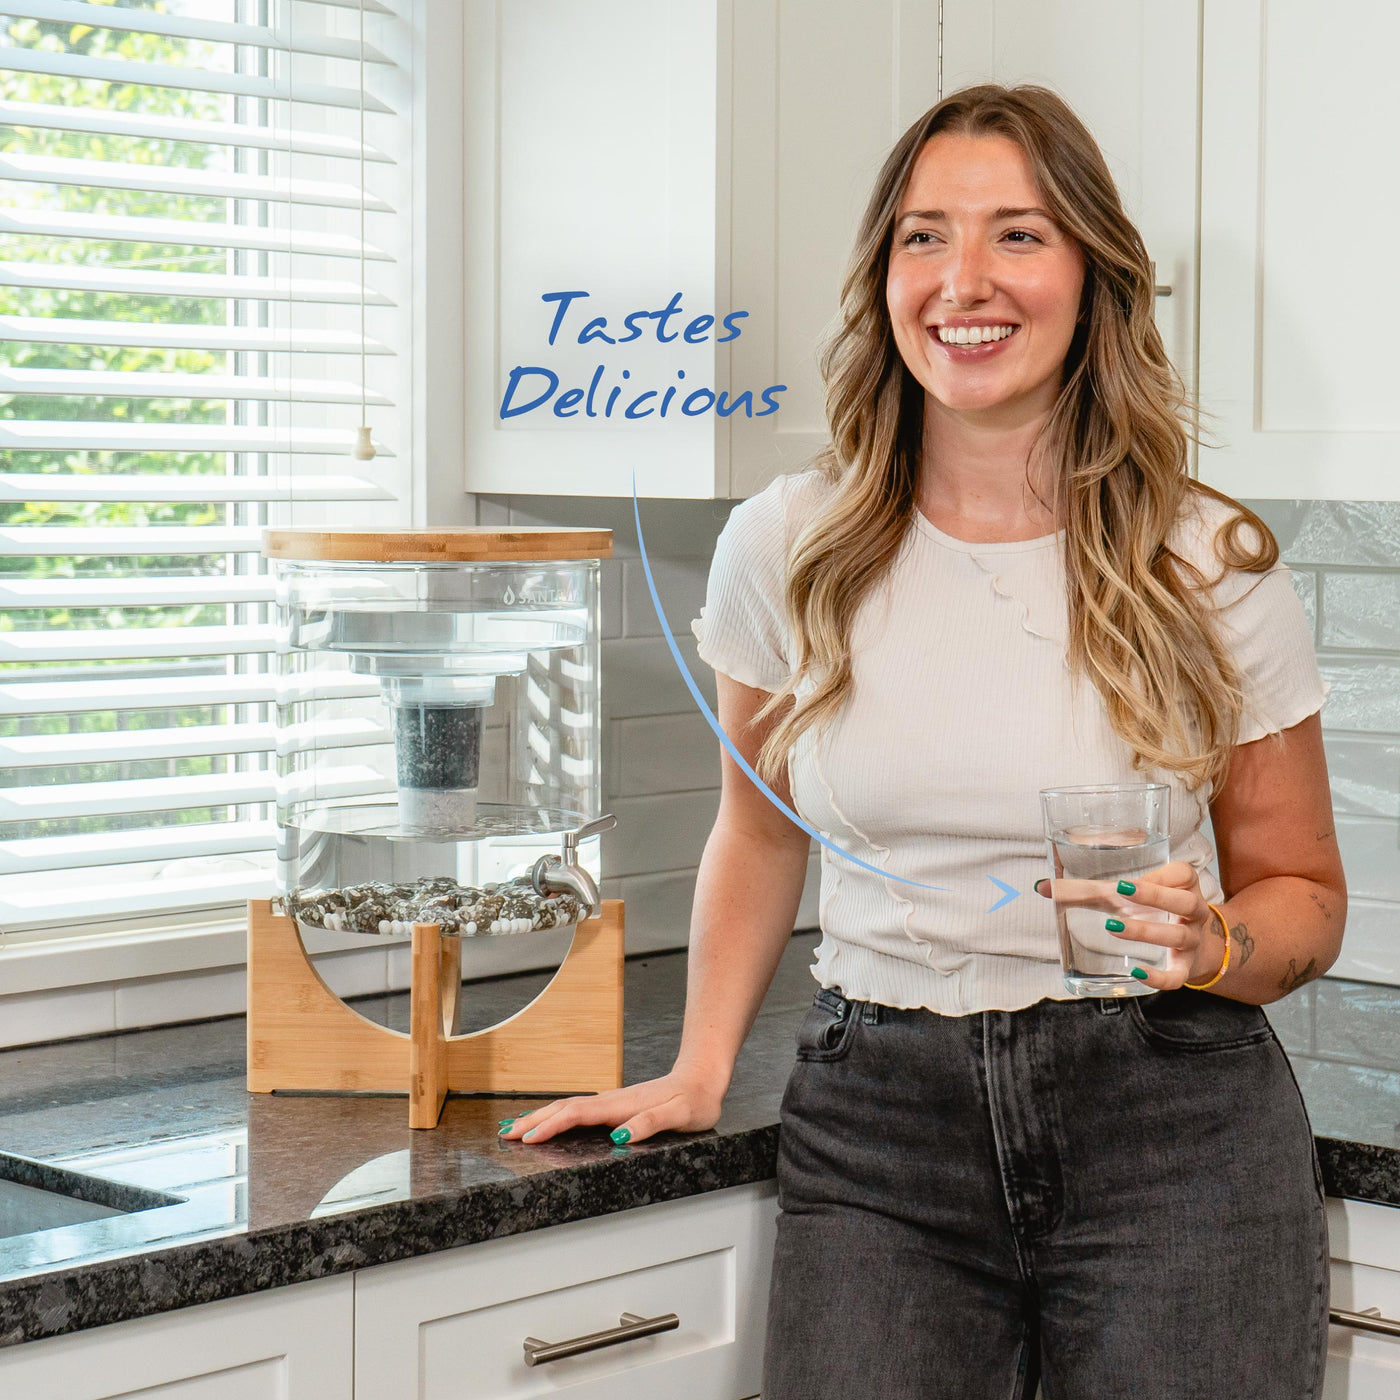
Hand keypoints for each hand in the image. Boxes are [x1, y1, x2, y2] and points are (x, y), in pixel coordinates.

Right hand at [496, 1069, 724, 1146]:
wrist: (703, 1078)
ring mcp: (612, 1103)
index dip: (551, 1126)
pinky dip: (557, 1117)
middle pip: (564, 1109)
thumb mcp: (680, 1115)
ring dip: (540, 1118)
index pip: (577, 1115)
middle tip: (504, 1134)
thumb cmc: (695, 1100)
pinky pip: (578, 1111)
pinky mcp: (616, 1106)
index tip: (528, 1139)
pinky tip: (551, 1123)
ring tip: (514, 1128)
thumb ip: (650, 1123)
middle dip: (533, 1121)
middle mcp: (612, 1102)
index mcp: (621, 1106)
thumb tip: (620, 1137)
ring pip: (568, 1109)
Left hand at [1035, 861, 1224, 990]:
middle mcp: (1193, 912)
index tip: (1128, 879)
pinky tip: (1138, 972)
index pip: (1181, 874)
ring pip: (1178, 936)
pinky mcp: (1185, 968)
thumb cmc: (1150, 911)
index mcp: (1182, 887)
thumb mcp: (1126, 897)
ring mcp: (1192, 942)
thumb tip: (1041, 886)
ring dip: (1147, 932)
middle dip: (1154, 896)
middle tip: (1119, 891)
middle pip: (1184, 902)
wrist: (1193, 946)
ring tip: (1113, 928)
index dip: (1158, 875)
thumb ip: (1086, 890)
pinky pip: (1178, 976)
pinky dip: (1160, 977)